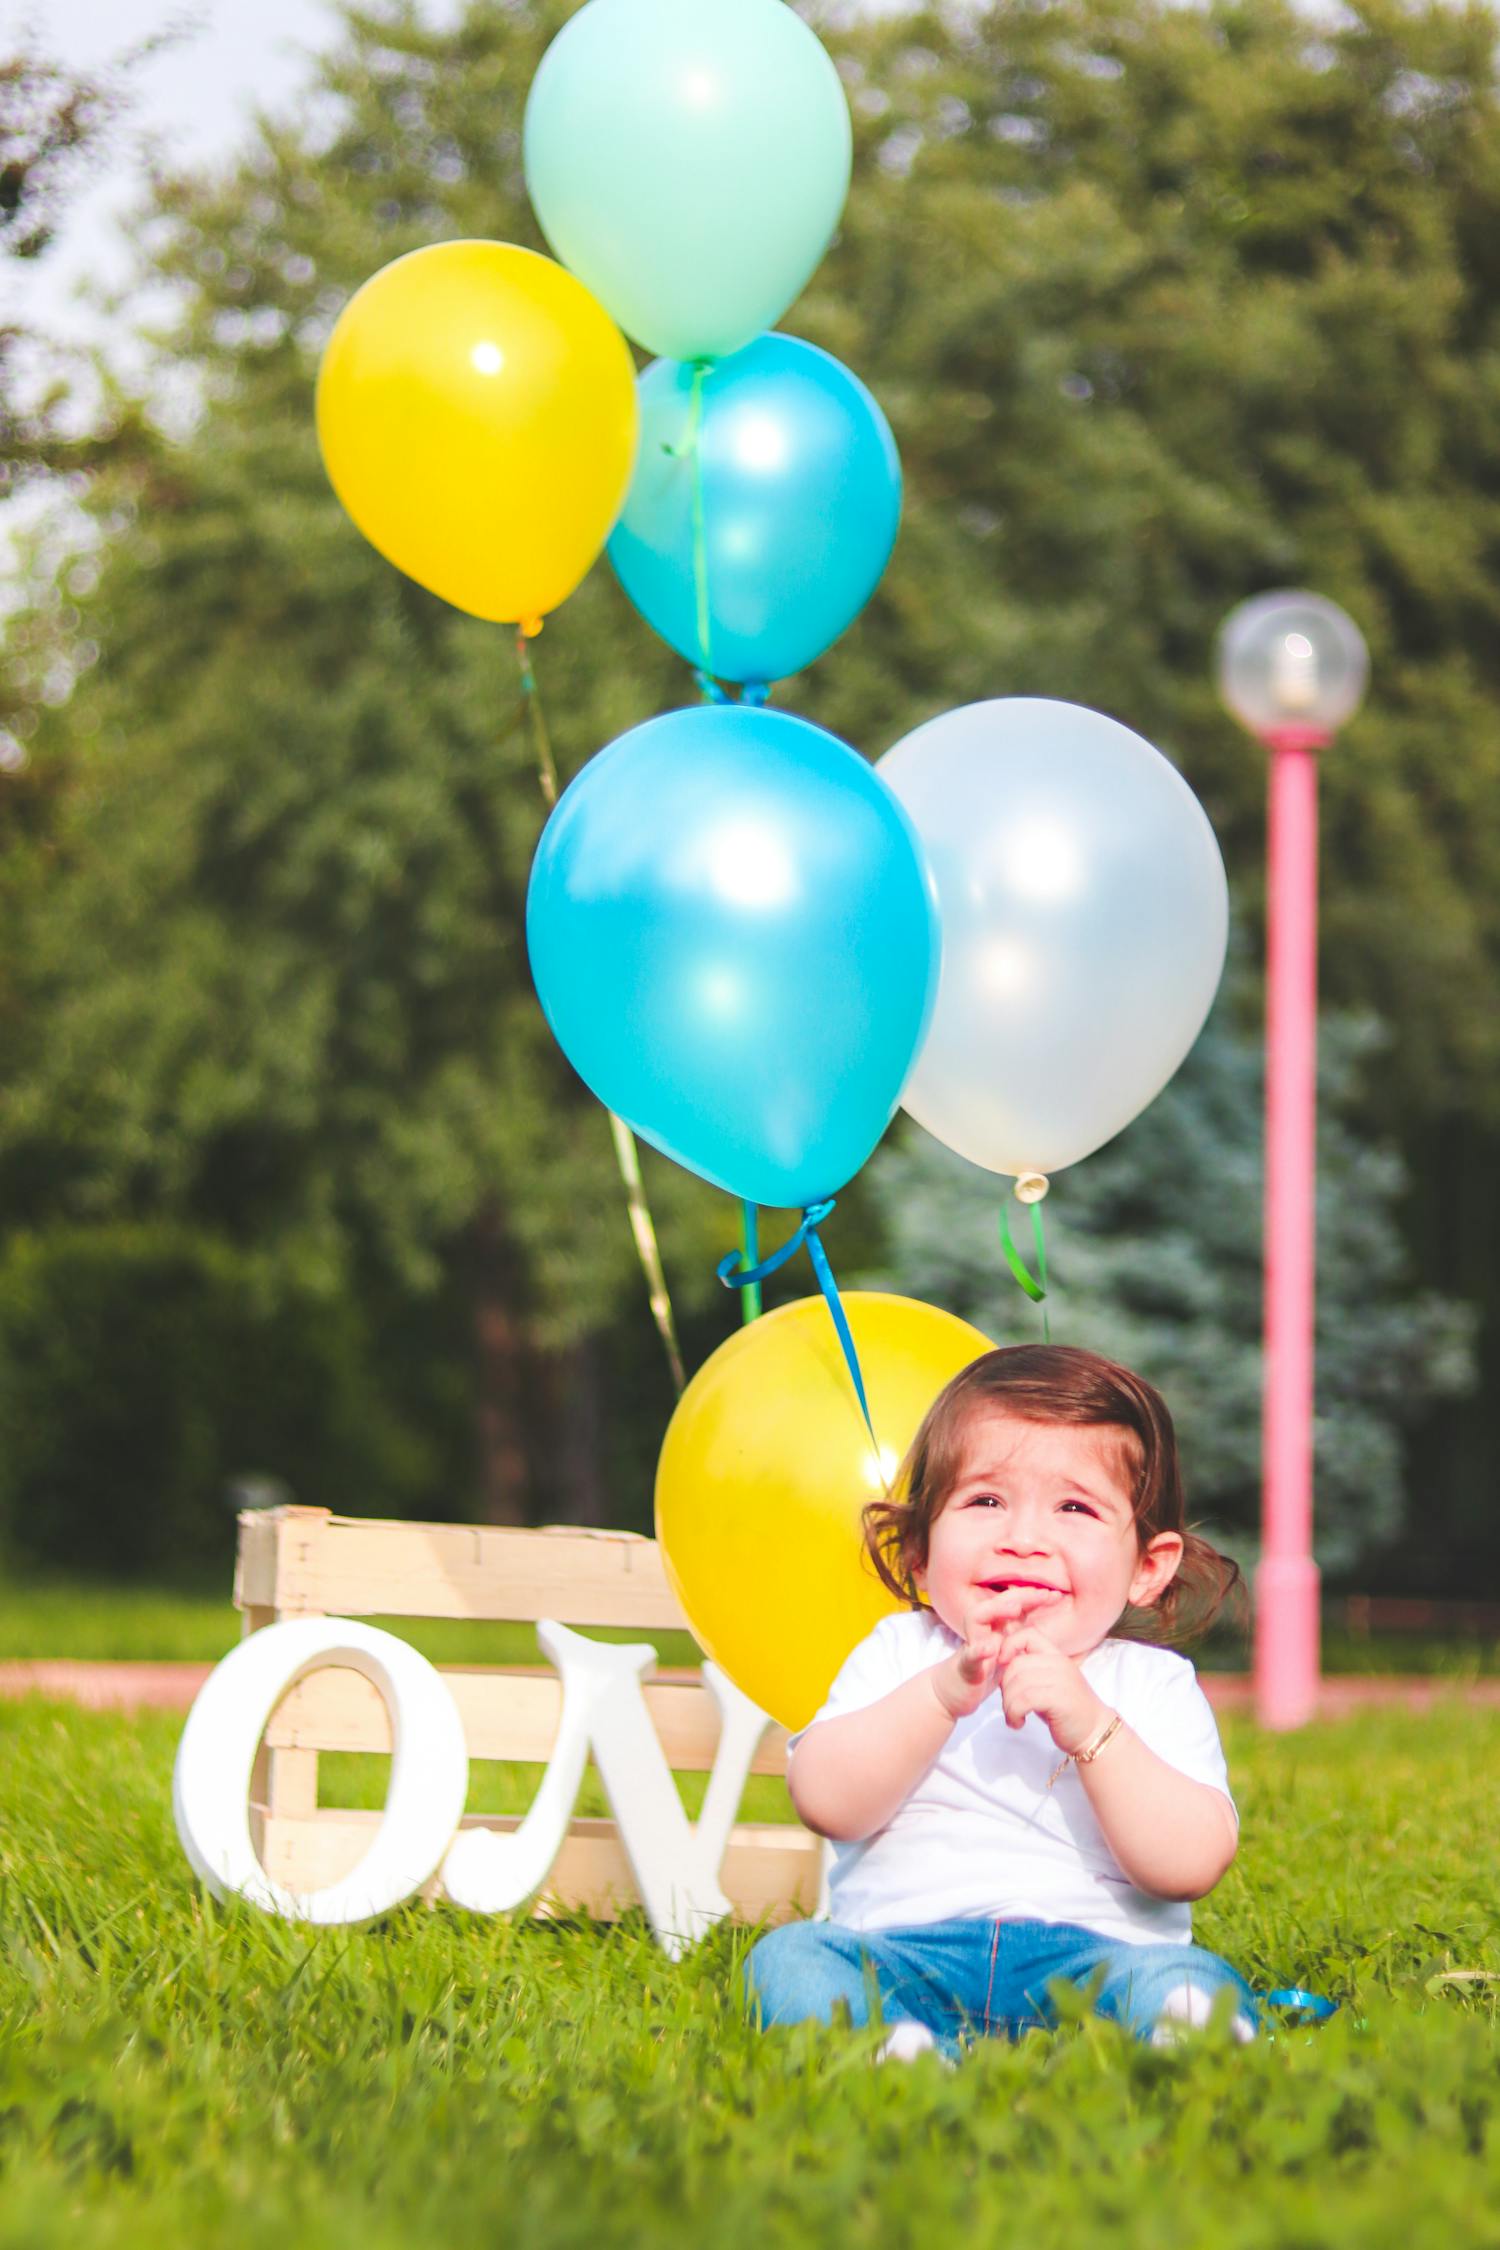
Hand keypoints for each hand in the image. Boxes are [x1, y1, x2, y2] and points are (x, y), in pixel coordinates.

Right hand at [930, 1588, 1032, 1720]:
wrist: (954, 1691)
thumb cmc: (984, 1668)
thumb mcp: (1006, 1648)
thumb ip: (1019, 1632)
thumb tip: (1042, 1621)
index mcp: (997, 1626)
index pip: (1014, 1603)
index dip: (1033, 1596)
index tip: (1056, 1595)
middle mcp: (984, 1629)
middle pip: (997, 1602)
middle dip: (1020, 1595)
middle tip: (1042, 1594)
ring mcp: (973, 1644)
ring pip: (977, 1617)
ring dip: (996, 1610)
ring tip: (1015, 1609)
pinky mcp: (966, 1665)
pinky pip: (970, 1655)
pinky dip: (979, 1650)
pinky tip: (989, 1649)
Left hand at [994, 1619, 1108, 1754]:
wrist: (1095, 1732)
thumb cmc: (1067, 1711)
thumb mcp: (1049, 1684)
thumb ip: (1030, 1672)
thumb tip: (1002, 1666)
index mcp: (1056, 1656)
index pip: (1028, 1634)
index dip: (1009, 1645)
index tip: (1003, 1667)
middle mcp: (1059, 1664)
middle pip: (1016, 1665)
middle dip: (1005, 1688)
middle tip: (1010, 1706)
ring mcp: (1061, 1680)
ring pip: (1017, 1684)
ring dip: (1008, 1705)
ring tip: (1014, 1718)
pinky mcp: (1059, 1699)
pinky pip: (1024, 1700)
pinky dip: (1014, 1713)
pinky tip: (1018, 1723)